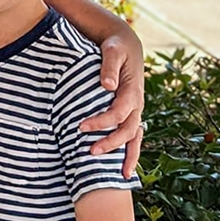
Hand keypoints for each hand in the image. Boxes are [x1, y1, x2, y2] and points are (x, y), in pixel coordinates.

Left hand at [82, 23, 145, 175]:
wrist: (126, 44)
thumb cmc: (115, 46)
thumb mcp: (112, 50)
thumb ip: (108, 66)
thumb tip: (107, 85)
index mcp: (132, 89)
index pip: (119, 112)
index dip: (102, 122)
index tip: (82, 128)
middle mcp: (137, 103)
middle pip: (128, 129)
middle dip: (111, 143)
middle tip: (91, 153)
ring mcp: (136, 110)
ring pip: (135, 137)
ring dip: (128, 155)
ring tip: (120, 176)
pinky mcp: (131, 113)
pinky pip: (133, 135)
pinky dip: (130, 151)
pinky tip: (123, 167)